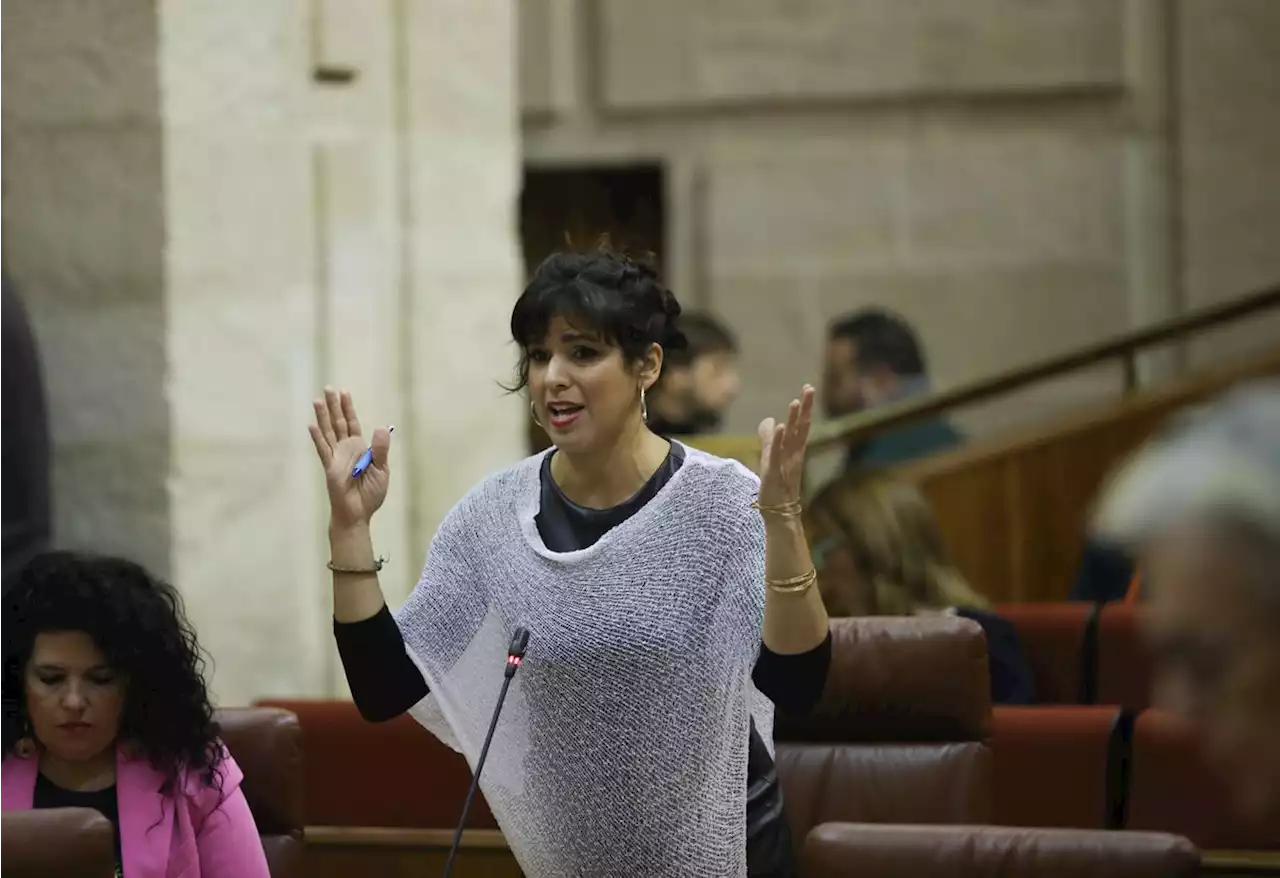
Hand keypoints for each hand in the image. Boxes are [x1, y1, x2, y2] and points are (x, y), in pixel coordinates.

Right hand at [308, 388, 391, 529]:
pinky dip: (317, 438)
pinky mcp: (330, 467)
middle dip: (333, 406)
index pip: (352, 423)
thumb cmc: (370, 494)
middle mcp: (346, 449)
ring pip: (328, 432)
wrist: (359, 514)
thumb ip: (380, 450)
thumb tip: (380, 427)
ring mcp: (336, 457)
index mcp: (359, 448)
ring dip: (323, 417)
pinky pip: (323, 450)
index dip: (348, 408)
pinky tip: (311, 425)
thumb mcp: (381, 470)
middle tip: (328, 388)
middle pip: (338, 423)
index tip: (344, 392)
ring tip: (317, 400)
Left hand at [757, 385, 814, 508]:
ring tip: (795, 402)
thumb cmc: (776, 487)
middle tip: (810, 388)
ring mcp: (784, 464)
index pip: (801, 426)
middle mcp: (792, 456)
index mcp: (793, 451)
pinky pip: (776, 454)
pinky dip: (779, 440)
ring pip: (791, 439)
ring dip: (793, 420)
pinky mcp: (773, 473)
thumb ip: (769, 439)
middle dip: (805, 408)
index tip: (808, 389)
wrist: (778, 514)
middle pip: (801, 428)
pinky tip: (781, 426)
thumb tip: (770, 420)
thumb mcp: (770, 457)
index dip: (804, 408)